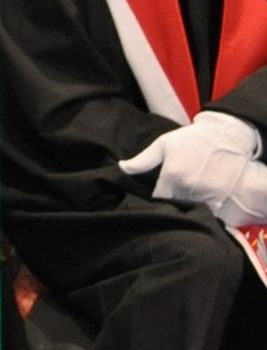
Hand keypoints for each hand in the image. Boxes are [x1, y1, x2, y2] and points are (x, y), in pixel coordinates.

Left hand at [120, 109, 262, 207]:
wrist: (226, 135)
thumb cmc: (194, 138)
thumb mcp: (165, 144)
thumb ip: (143, 160)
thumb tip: (122, 167)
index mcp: (172, 174)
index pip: (158, 198)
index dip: (157, 201)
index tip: (159, 199)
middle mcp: (188, 186)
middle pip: (175, 206)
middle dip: (173, 204)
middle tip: (176, 198)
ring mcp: (207, 194)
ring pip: (192, 211)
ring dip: (190, 208)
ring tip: (191, 200)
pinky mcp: (223, 199)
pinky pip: (211, 213)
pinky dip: (207, 211)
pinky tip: (205, 203)